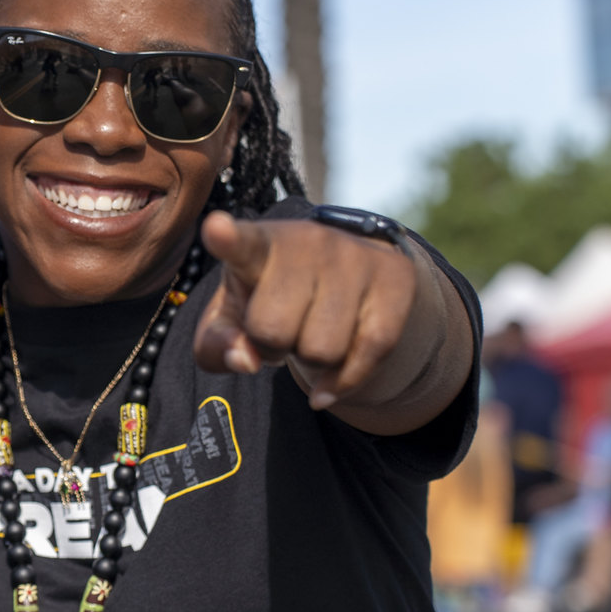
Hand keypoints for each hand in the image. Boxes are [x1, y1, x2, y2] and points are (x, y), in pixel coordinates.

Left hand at [193, 210, 469, 432]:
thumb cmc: (270, 300)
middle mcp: (306, 241)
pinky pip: (370, 353)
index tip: (216, 229)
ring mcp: (353, 256)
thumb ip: (218, 344)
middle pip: (274, 330)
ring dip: (311, 361)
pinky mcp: (394, 276)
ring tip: (311, 332)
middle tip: (281, 329)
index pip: (239, 244)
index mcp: (256, 246)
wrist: (342, 274)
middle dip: (272, 347)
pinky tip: (329, 382)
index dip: (226, 238)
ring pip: (322, 350)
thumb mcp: (231, 319)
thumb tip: (247, 360)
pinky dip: (345, 381)